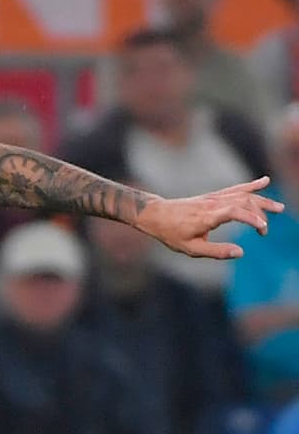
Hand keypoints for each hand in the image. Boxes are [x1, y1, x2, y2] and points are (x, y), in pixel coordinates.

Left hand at [135, 177, 283, 258]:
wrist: (155, 215)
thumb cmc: (171, 233)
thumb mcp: (190, 248)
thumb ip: (216, 251)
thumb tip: (241, 252)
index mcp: (207, 217)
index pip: (234, 212)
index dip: (251, 218)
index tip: (262, 228)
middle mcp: (212, 204)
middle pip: (243, 202)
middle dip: (260, 213)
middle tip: (266, 230)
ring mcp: (213, 198)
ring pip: (242, 195)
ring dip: (262, 200)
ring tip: (279, 208)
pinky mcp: (212, 196)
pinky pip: (235, 189)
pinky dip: (251, 185)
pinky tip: (265, 181)